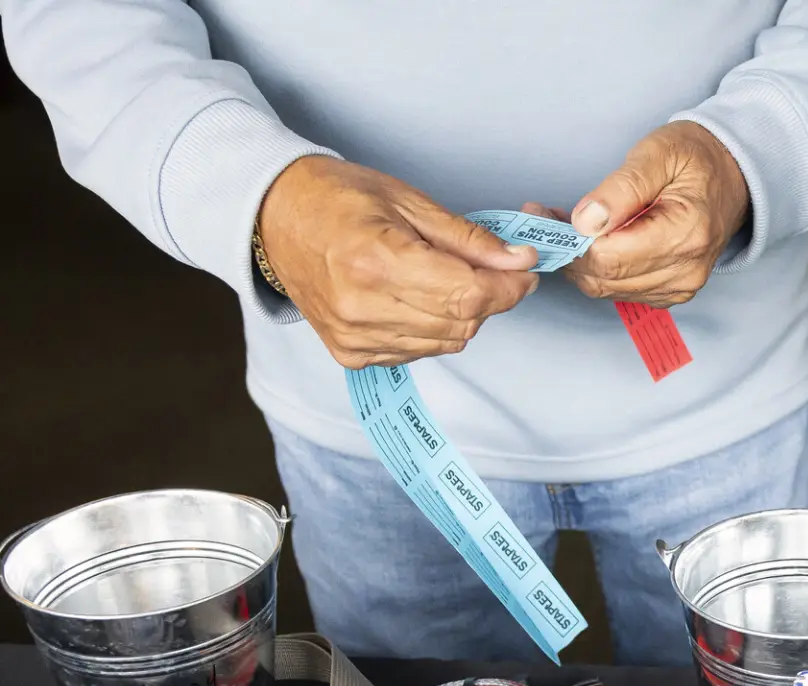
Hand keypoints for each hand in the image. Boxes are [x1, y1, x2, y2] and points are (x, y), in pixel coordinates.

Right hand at [256, 157, 538, 368]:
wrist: (272, 217)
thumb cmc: (336, 198)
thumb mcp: (408, 201)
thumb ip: (468, 239)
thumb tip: (518, 260)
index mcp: (376, 261)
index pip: (469, 295)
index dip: (509, 287)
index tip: (524, 269)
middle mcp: (362, 307)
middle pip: (463, 322)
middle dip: (492, 297)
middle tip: (494, 268)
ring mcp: (354, 337)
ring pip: (446, 342)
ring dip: (464, 314)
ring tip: (448, 277)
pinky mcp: (350, 354)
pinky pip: (418, 351)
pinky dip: (434, 329)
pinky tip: (420, 298)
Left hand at [561, 120, 748, 305]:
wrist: (733, 175)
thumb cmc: (697, 158)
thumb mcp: (657, 154)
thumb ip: (620, 188)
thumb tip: (585, 222)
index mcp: (685, 234)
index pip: (610, 257)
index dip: (571, 240)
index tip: (548, 216)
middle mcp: (686, 269)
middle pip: (605, 278)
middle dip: (570, 252)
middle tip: (549, 218)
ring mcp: (681, 286)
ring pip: (608, 289)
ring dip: (581, 262)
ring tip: (571, 227)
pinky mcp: (673, 292)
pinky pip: (622, 292)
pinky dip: (601, 271)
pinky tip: (596, 243)